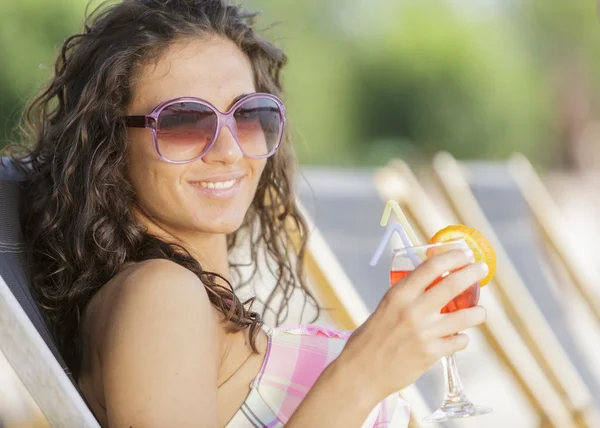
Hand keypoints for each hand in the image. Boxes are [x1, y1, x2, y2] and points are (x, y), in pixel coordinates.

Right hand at [337, 249, 487, 402]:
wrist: (361, 372)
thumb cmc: (369, 339)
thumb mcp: (385, 308)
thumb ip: (406, 296)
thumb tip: (431, 282)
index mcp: (398, 295)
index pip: (431, 267)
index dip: (452, 257)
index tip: (464, 253)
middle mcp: (413, 311)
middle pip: (453, 285)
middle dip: (473, 273)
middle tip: (481, 269)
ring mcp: (424, 333)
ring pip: (465, 316)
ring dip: (478, 312)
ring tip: (479, 311)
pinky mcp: (431, 354)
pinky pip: (459, 341)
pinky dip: (461, 338)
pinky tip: (457, 338)